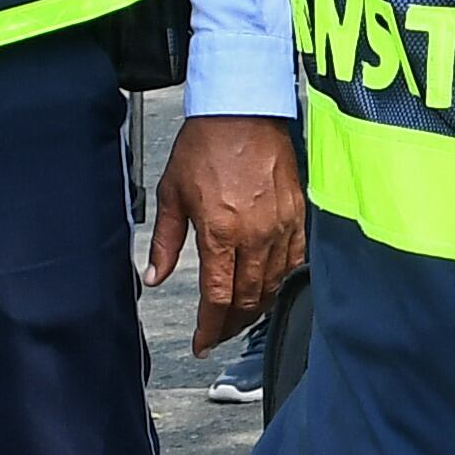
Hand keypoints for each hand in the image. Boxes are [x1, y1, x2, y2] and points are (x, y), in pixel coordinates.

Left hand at [148, 115, 305, 354]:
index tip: (203, 342)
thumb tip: (155, 276)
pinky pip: (297, 258)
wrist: (243, 111)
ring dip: (257, 306)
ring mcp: (282, 224)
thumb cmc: (207, 145)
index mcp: (221, 232)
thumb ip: (166, 242)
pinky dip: (284, 279)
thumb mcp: (172, 194)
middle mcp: (255, 233)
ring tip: (243, 315)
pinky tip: (274, 285)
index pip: (218, 298)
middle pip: (248, 298)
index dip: (210, 328)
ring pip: (274, 283)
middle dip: (232, 324)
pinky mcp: (299, 211)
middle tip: (220, 334)